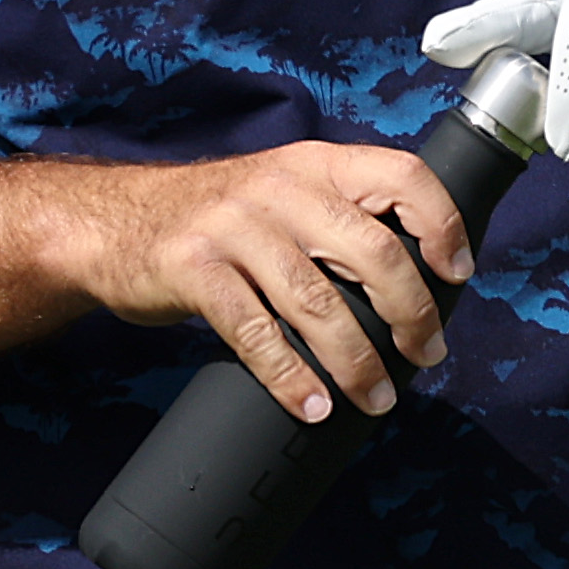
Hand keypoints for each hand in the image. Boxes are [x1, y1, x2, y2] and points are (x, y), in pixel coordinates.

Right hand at [63, 143, 473, 423]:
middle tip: (424, 354)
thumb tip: (415, 285)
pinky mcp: (193, 268)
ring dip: (356, 361)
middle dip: (410, 313)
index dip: (441, 223)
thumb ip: (337, 218)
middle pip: (370, 250)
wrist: (112, 222)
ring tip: (375, 397)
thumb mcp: (279, 192)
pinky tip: (309, 403)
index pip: (400, 175)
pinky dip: (289, 375)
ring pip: (317, 301)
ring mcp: (232, 226)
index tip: (456, 273)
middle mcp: (278, 186)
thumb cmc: (212, 219)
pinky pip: (254, 331)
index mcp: (312, 164)